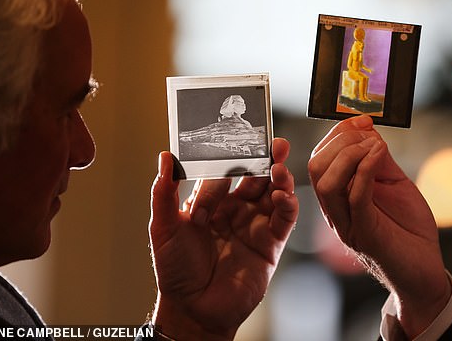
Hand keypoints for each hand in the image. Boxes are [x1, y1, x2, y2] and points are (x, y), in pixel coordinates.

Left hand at [149, 138, 297, 340]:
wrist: (193, 309)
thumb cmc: (175, 270)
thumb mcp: (164, 228)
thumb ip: (164, 193)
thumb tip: (165, 158)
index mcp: (210, 202)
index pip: (223, 172)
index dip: (229, 161)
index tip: (237, 142)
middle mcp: (234, 209)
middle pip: (254, 177)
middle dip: (265, 159)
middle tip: (273, 143)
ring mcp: (253, 225)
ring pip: (273, 194)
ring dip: (279, 178)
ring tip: (279, 168)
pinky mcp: (270, 244)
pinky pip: (284, 220)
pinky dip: (287, 205)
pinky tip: (282, 195)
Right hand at [308, 115, 450, 337]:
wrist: (424, 271)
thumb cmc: (408, 229)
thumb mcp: (394, 183)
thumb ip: (378, 158)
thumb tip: (366, 128)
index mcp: (338, 196)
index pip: (319, 158)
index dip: (337, 133)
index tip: (362, 120)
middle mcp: (335, 210)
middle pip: (316, 167)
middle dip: (340, 141)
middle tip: (369, 134)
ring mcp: (347, 223)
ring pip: (326, 182)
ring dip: (349, 155)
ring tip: (374, 146)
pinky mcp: (364, 233)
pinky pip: (355, 196)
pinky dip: (366, 169)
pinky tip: (379, 155)